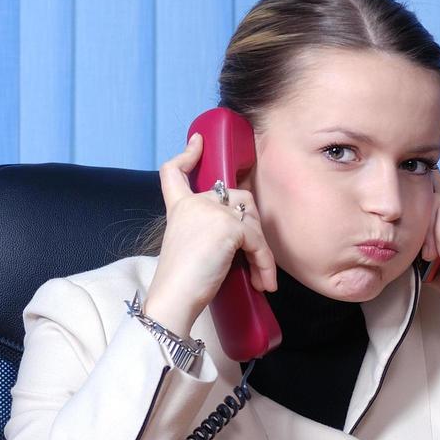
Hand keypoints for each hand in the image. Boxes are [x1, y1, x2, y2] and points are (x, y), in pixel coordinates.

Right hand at [147, 131, 278, 334]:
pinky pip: (258, 242)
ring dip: (262, 251)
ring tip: (261, 278)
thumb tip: (241, 234)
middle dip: (253, 225)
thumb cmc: (181, 283)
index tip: (198, 141)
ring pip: (253, 220)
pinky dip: (265, 264)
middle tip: (256, 258)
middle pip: (237, 196)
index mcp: (179, 207)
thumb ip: (206, 229)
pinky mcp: (229, 226)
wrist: (174, 297)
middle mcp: (195, 202)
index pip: (174, 171)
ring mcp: (212, 211)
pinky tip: (262, 282)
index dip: (187, 154)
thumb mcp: (190, 245)